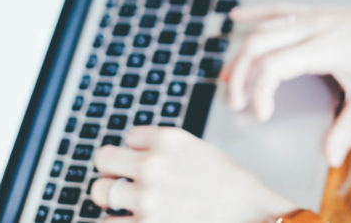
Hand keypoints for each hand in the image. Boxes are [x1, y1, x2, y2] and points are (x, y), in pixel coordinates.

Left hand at [91, 127, 295, 222]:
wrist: (251, 214)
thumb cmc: (230, 185)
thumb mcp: (198, 150)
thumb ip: (164, 150)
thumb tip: (133, 157)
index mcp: (168, 139)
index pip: (128, 137)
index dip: (138, 150)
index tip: (149, 161)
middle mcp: (153, 165)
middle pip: (104, 159)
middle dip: (114, 170)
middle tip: (125, 179)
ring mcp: (146, 198)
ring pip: (100, 191)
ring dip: (111, 197)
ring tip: (128, 202)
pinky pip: (109, 222)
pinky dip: (118, 220)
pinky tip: (134, 218)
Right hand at [223, 0, 350, 166]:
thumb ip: (348, 128)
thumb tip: (330, 157)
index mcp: (323, 48)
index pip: (273, 66)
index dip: (260, 93)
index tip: (263, 115)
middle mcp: (313, 27)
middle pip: (259, 45)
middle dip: (239, 75)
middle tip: (236, 103)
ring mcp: (314, 16)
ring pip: (265, 28)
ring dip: (242, 52)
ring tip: (227, 77)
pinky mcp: (318, 12)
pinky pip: (280, 9)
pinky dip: (256, 13)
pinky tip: (237, 18)